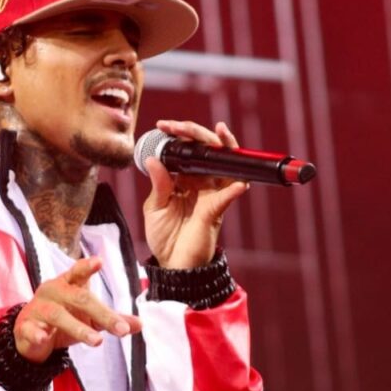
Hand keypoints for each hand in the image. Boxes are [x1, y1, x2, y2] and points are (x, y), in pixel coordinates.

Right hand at [14, 257, 141, 362]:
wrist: (29, 334)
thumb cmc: (63, 317)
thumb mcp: (88, 317)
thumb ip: (111, 319)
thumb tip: (139, 324)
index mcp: (68, 285)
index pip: (78, 273)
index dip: (87, 267)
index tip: (99, 261)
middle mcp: (53, 292)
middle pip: (78, 298)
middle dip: (101, 313)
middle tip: (120, 329)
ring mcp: (39, 309)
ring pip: (58, 316)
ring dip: (78, 328)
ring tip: (97, 341)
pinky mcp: (25, 327)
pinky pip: (31, 330)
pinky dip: (37, 334)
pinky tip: (43, 338)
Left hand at [143, 120, 249, 268]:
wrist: (173, 265)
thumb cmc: (165, 237)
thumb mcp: (155, 208)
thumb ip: (158, 184)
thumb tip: (154, 160)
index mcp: (184, 179)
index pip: (187, 150)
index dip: (179, 134)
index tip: (164, 125)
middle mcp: (201, 183)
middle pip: (207, 150)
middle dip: (196, 133)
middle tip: (178, 125)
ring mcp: (212, 194)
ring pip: (225, 164)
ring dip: (225, 147)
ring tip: (219, 132)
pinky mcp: (216, 210)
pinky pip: (229, 195)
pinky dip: (234, 187)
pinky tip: (236, 182)